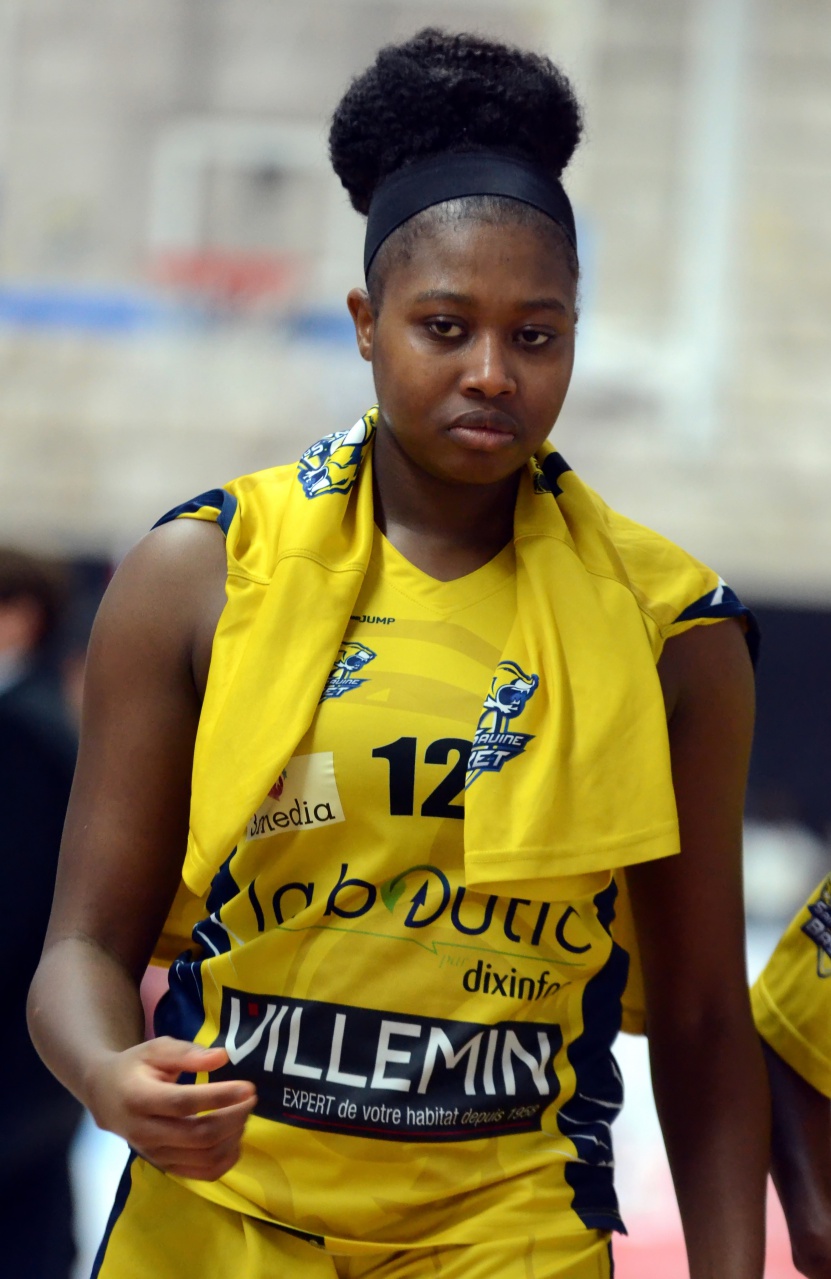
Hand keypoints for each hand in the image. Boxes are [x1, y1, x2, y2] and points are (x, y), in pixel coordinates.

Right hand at [86, 1037, 256, 1179]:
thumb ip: (187, 1053)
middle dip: (234, 1118)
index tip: (248, 1087)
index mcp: (139, 1098)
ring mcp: (155, 1154)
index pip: (184, 1103)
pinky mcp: (165, 1167)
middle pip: (198, 1135)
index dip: (220, 1097)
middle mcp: (145, 1132)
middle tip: (251, 1098)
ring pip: (204, 1157)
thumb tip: (222, 1057)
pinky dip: (226, 1159)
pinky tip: (235, 1138)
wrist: (106, 1097)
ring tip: (243, 1114)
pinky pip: (202, 1174)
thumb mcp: (156, 1049)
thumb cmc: (135, 1068)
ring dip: (233, 1137)